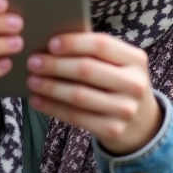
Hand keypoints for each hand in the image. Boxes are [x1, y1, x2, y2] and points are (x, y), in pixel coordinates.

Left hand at [26, 33, 162, 155]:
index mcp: (136, 59)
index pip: (101, 45)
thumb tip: (51, 45)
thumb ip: (93, 52)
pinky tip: (37, 100)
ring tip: (31, 80)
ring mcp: (125, 109)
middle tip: (33, 62)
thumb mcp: (118, 64)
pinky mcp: (112, 129)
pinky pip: (75, 117)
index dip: (74, 43)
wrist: (140, 122)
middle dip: (56, 65)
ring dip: (50, 87)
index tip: (50, 43)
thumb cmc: (118, 82)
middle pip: (87, 70)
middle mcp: (134, 84)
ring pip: (79, 95)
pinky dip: (52, 107)